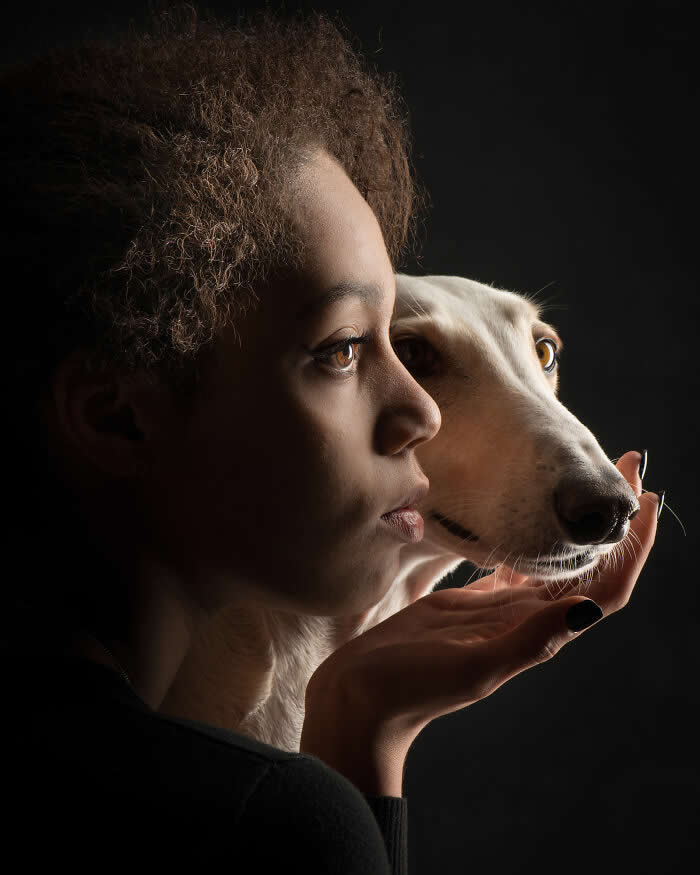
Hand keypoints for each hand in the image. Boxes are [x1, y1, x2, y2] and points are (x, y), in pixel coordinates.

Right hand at [300, 451, 658, 795]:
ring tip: (586, 481)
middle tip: (626, 466)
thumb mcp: (473, 664)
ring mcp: (499, 611)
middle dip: (614, 522)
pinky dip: (531, 539)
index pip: (606, 588)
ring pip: (555, 563)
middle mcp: (527, 620)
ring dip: (579, 527)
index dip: (634, 547)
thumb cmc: (412, 687)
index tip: (645, 495)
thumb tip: (589, 608)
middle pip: (589, 567)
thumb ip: (528, 639)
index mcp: (537, 633)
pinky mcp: (470, 604)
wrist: (363, 699)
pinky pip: (512, 567)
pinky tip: (528, 517)